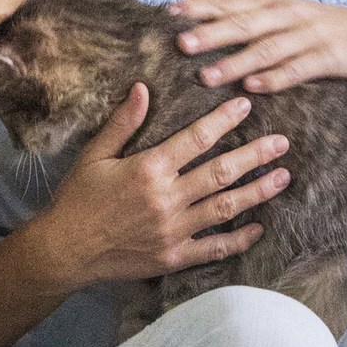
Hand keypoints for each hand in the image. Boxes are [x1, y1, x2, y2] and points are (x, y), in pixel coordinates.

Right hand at [32, 83, 290, 290]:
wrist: (64, 251)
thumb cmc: (76, 200)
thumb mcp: (94, 155)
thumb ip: (123, 123)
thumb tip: (143, 88)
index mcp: (148, 169)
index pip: (197, 138)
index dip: (224, 120)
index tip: (246, 106)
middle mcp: (166, 199)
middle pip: (221, 172)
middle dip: (255, 155)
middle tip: (282, 143)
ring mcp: (173, 231)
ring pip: (225, 207)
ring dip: (257, 191)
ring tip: (282, 177)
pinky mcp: (173, 257)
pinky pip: (214, 248)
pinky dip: (239, 239)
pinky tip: (258, 227)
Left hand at [169, 0, 346, 92]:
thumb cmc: (318, 31)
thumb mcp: (283, 18)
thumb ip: (248, 21)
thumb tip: (201, 25)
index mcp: (273, 2)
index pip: (230, 3)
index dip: (200, 9)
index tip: (167, 14)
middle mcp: (288, 14)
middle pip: (244, 23)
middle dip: (211, 34)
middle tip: (180, 44)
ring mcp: (309, 35)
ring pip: (267, 48)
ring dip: (236, 62)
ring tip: (207, 76)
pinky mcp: (329, 56)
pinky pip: (298, 69)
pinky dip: (275, 79)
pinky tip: (253, 89)